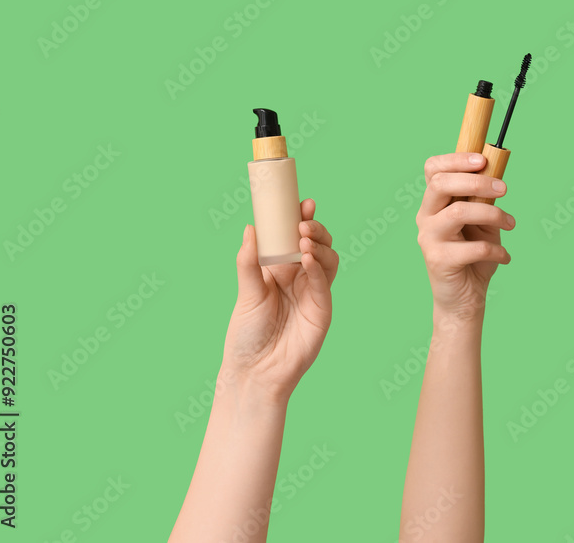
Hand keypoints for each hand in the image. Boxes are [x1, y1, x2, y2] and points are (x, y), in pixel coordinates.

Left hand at [223, 198, 337, 401]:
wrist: (254, 371)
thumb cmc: (246, 335)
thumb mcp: (246, 293)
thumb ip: (249, 262)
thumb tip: (250, 227)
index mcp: (280, 270)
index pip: (294, 238)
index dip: (300, 219)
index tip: (301, 202)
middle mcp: (300, 278)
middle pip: (316, 244)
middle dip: (314, 227)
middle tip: (304, 218)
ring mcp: (313, 293)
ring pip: (327, 258)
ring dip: (320, 243)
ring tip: (304, 237)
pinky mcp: (322, 309)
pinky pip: (324, 282)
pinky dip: (318, 266)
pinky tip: (308, 257)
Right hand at [416, 153, 514, 321]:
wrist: (465, 297)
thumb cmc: (475, 255)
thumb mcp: (483, 222)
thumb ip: (483, 200)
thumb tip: (497, 177)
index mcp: (435, 203)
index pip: (432, 169)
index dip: (456, 159)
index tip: (483, 160)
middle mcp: (426, 217)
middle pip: (441, 184)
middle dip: (476, 181)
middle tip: (504, 189)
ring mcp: (429, 239)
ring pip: (458, 212)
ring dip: (492, 214)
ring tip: (511, 224)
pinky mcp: (438, 261)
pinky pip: (473, 247)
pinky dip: (497, 249)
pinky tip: (505, 256)